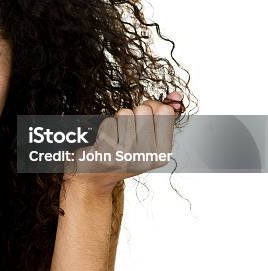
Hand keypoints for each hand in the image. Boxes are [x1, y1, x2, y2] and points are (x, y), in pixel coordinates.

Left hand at [64, 92, 181, 196]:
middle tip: (127, 130)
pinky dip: (105, 127)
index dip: (152, 107)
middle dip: (133, 114)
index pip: (165, 111)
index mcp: (162, 153)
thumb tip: (175, 95)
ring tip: (116, 136)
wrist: (95, 175)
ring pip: (125, 113)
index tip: (144, 117)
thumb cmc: (123, 153)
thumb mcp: (149, 139)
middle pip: (143, 110)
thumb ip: (163, 117)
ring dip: (118, 120)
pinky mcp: (108, 152)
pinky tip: (105, 141)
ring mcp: (127, 155)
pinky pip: (109, 122)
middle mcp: (147, 156)